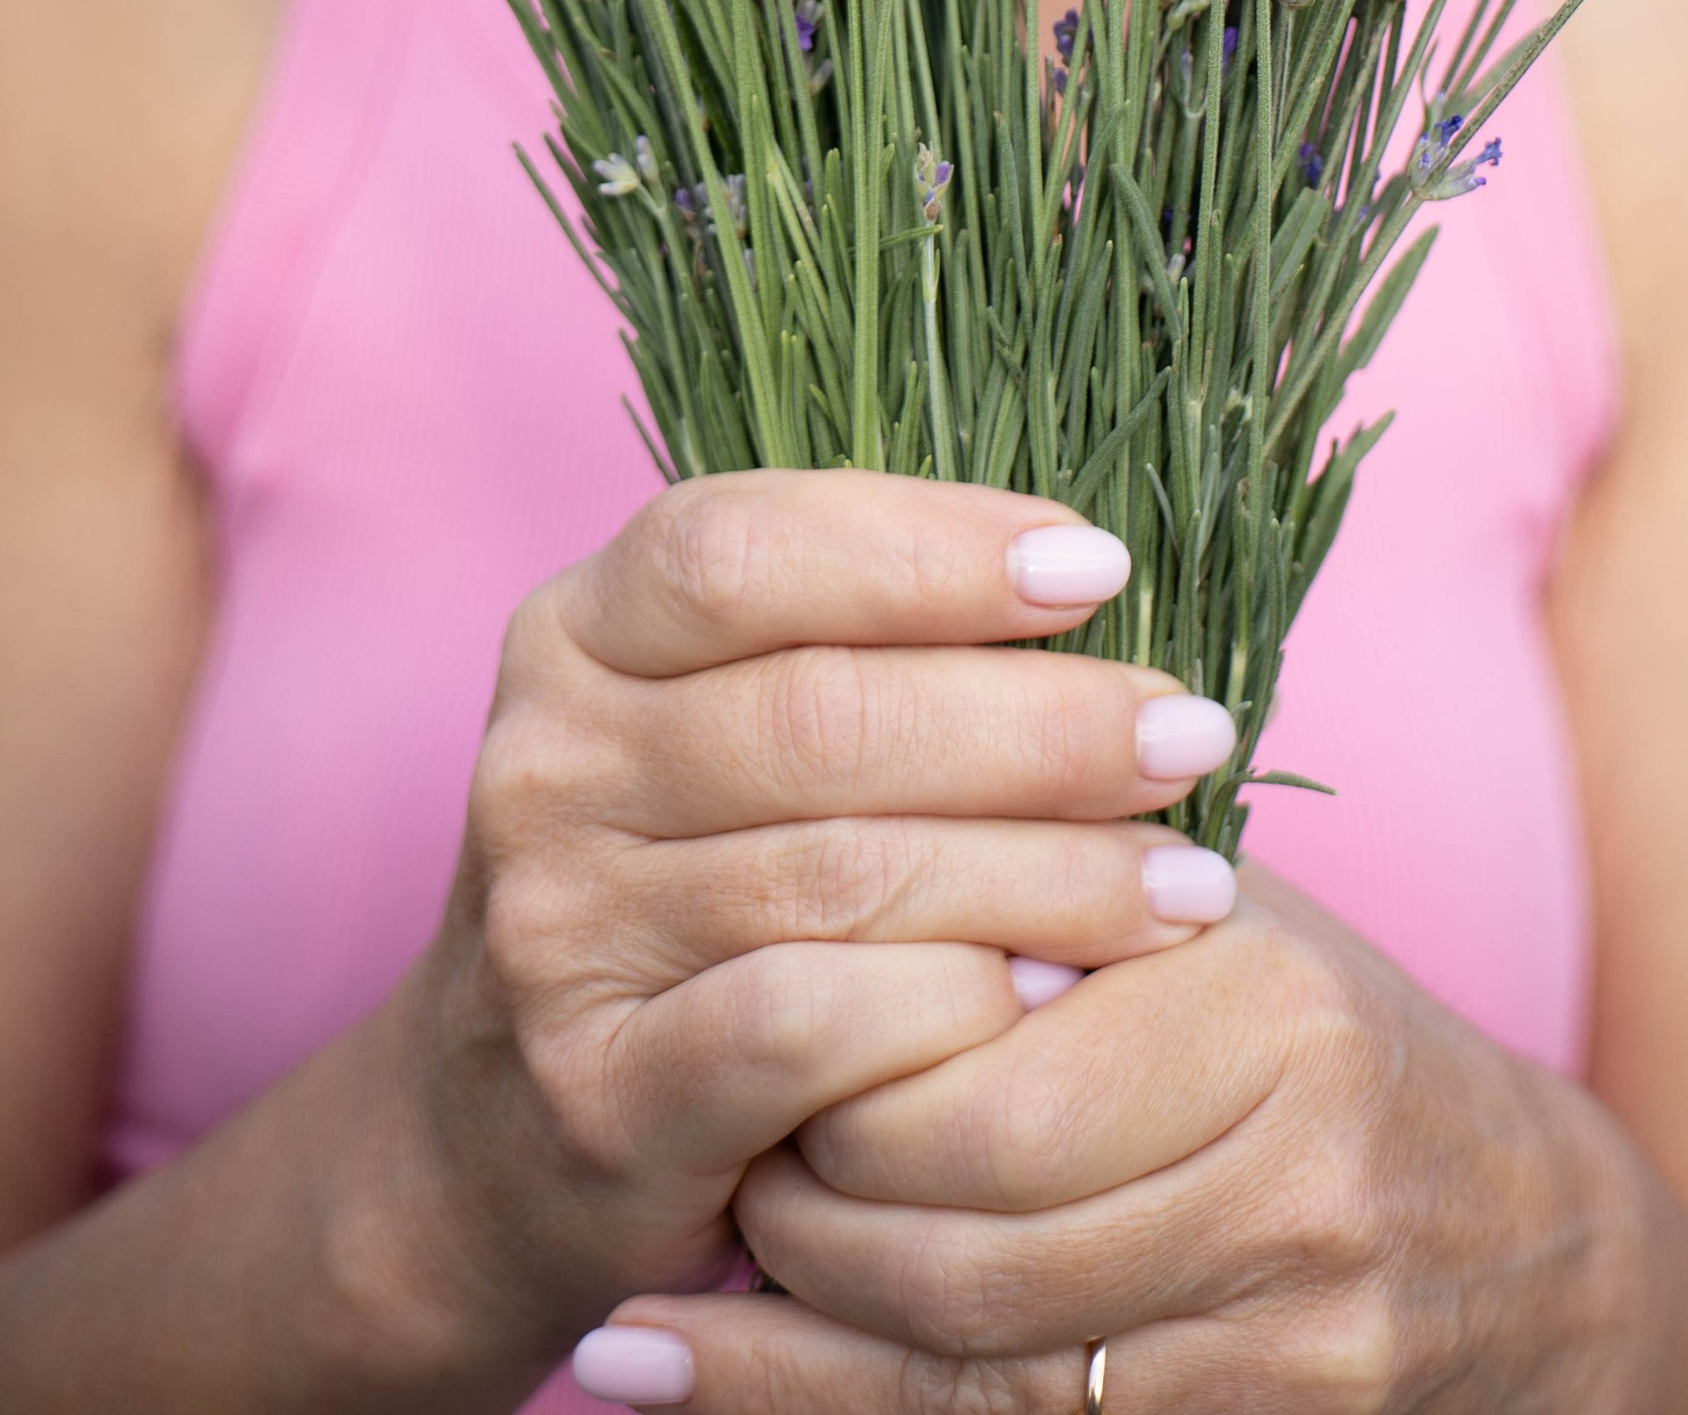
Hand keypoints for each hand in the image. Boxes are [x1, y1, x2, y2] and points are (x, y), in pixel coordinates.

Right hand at [358, 471, 1242, 1379]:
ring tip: (1184, 882)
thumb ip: (865, 652)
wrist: (495, 1140)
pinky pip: (807, 1027)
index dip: (934, 547)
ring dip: (1046, 874)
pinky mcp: (602, 1093)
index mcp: (578, 633)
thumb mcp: (724, 728)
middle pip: (822, 712)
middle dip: (1041, 725)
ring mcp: (560, 932)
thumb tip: (1099, 601)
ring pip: (842, 874)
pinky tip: (1055, 993)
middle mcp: (547, 764)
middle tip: (1192, 737)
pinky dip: (951, 1004)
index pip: (747, 546)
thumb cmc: (686, 883)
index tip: (1101, 571)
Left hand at [570, 866, 1619, 1413]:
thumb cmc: (1322, 1043)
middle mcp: (1289, 1181)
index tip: (733, 1004)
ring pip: (965, 1358)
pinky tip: (679, 1379)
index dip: (841, 1048)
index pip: (990, 1062)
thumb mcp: (1226, 917)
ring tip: (662, 1269)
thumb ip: (1061, 863)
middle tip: (705, 1136)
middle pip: (964, 1222)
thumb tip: (812, 803)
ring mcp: (1282, 1344)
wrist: (1522, 1250)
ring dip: (790, 1321)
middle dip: (801, 1193)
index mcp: (1274, 1005)